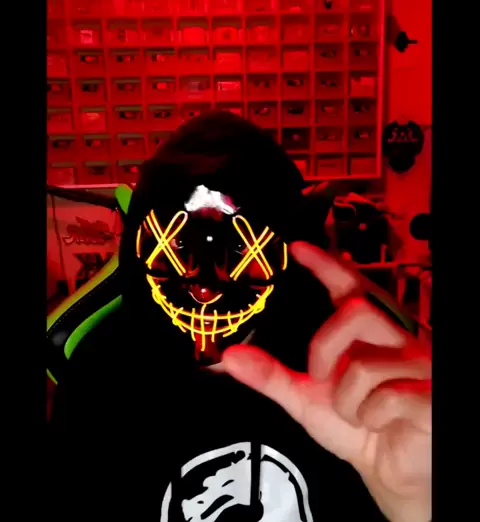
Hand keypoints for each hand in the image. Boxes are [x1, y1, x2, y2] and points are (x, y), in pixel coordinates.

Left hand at [222, 242, 431, 521]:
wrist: (387, 471)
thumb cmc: (353, 426)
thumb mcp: (306, 398)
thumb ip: (272, 375)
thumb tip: (229, 356)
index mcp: (367, 334)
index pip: (350, 287)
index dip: (327, 265)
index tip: (298, 248)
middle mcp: (396, 339)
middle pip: (356, 312)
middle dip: (325, 346)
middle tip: (320, 375)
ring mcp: (418, 364)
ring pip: (364, 364)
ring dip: (347, 400)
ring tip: (358, 413)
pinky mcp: (431, 394)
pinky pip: (387, 397)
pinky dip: (370, 418)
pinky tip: (381, 423)